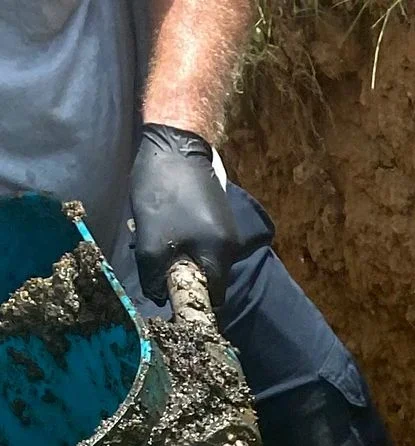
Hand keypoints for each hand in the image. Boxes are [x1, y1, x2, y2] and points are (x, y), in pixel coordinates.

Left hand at [131, 123, 239, 311]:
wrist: (175, 142)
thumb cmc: (163, 190)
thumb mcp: (150, 238)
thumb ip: (154, 273)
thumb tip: (157, 295)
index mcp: (219, 255)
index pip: (212, 298)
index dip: (191, 302)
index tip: (171, 296)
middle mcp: (230, 247)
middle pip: (208, 279)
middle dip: (182, 275)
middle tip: (158, 263)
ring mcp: (227, 229)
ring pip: (204, 259)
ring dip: (181, 255)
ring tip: (159, 237)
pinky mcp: (219, 215)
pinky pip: (204, 241)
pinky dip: (185, 240)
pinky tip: (168, 222)